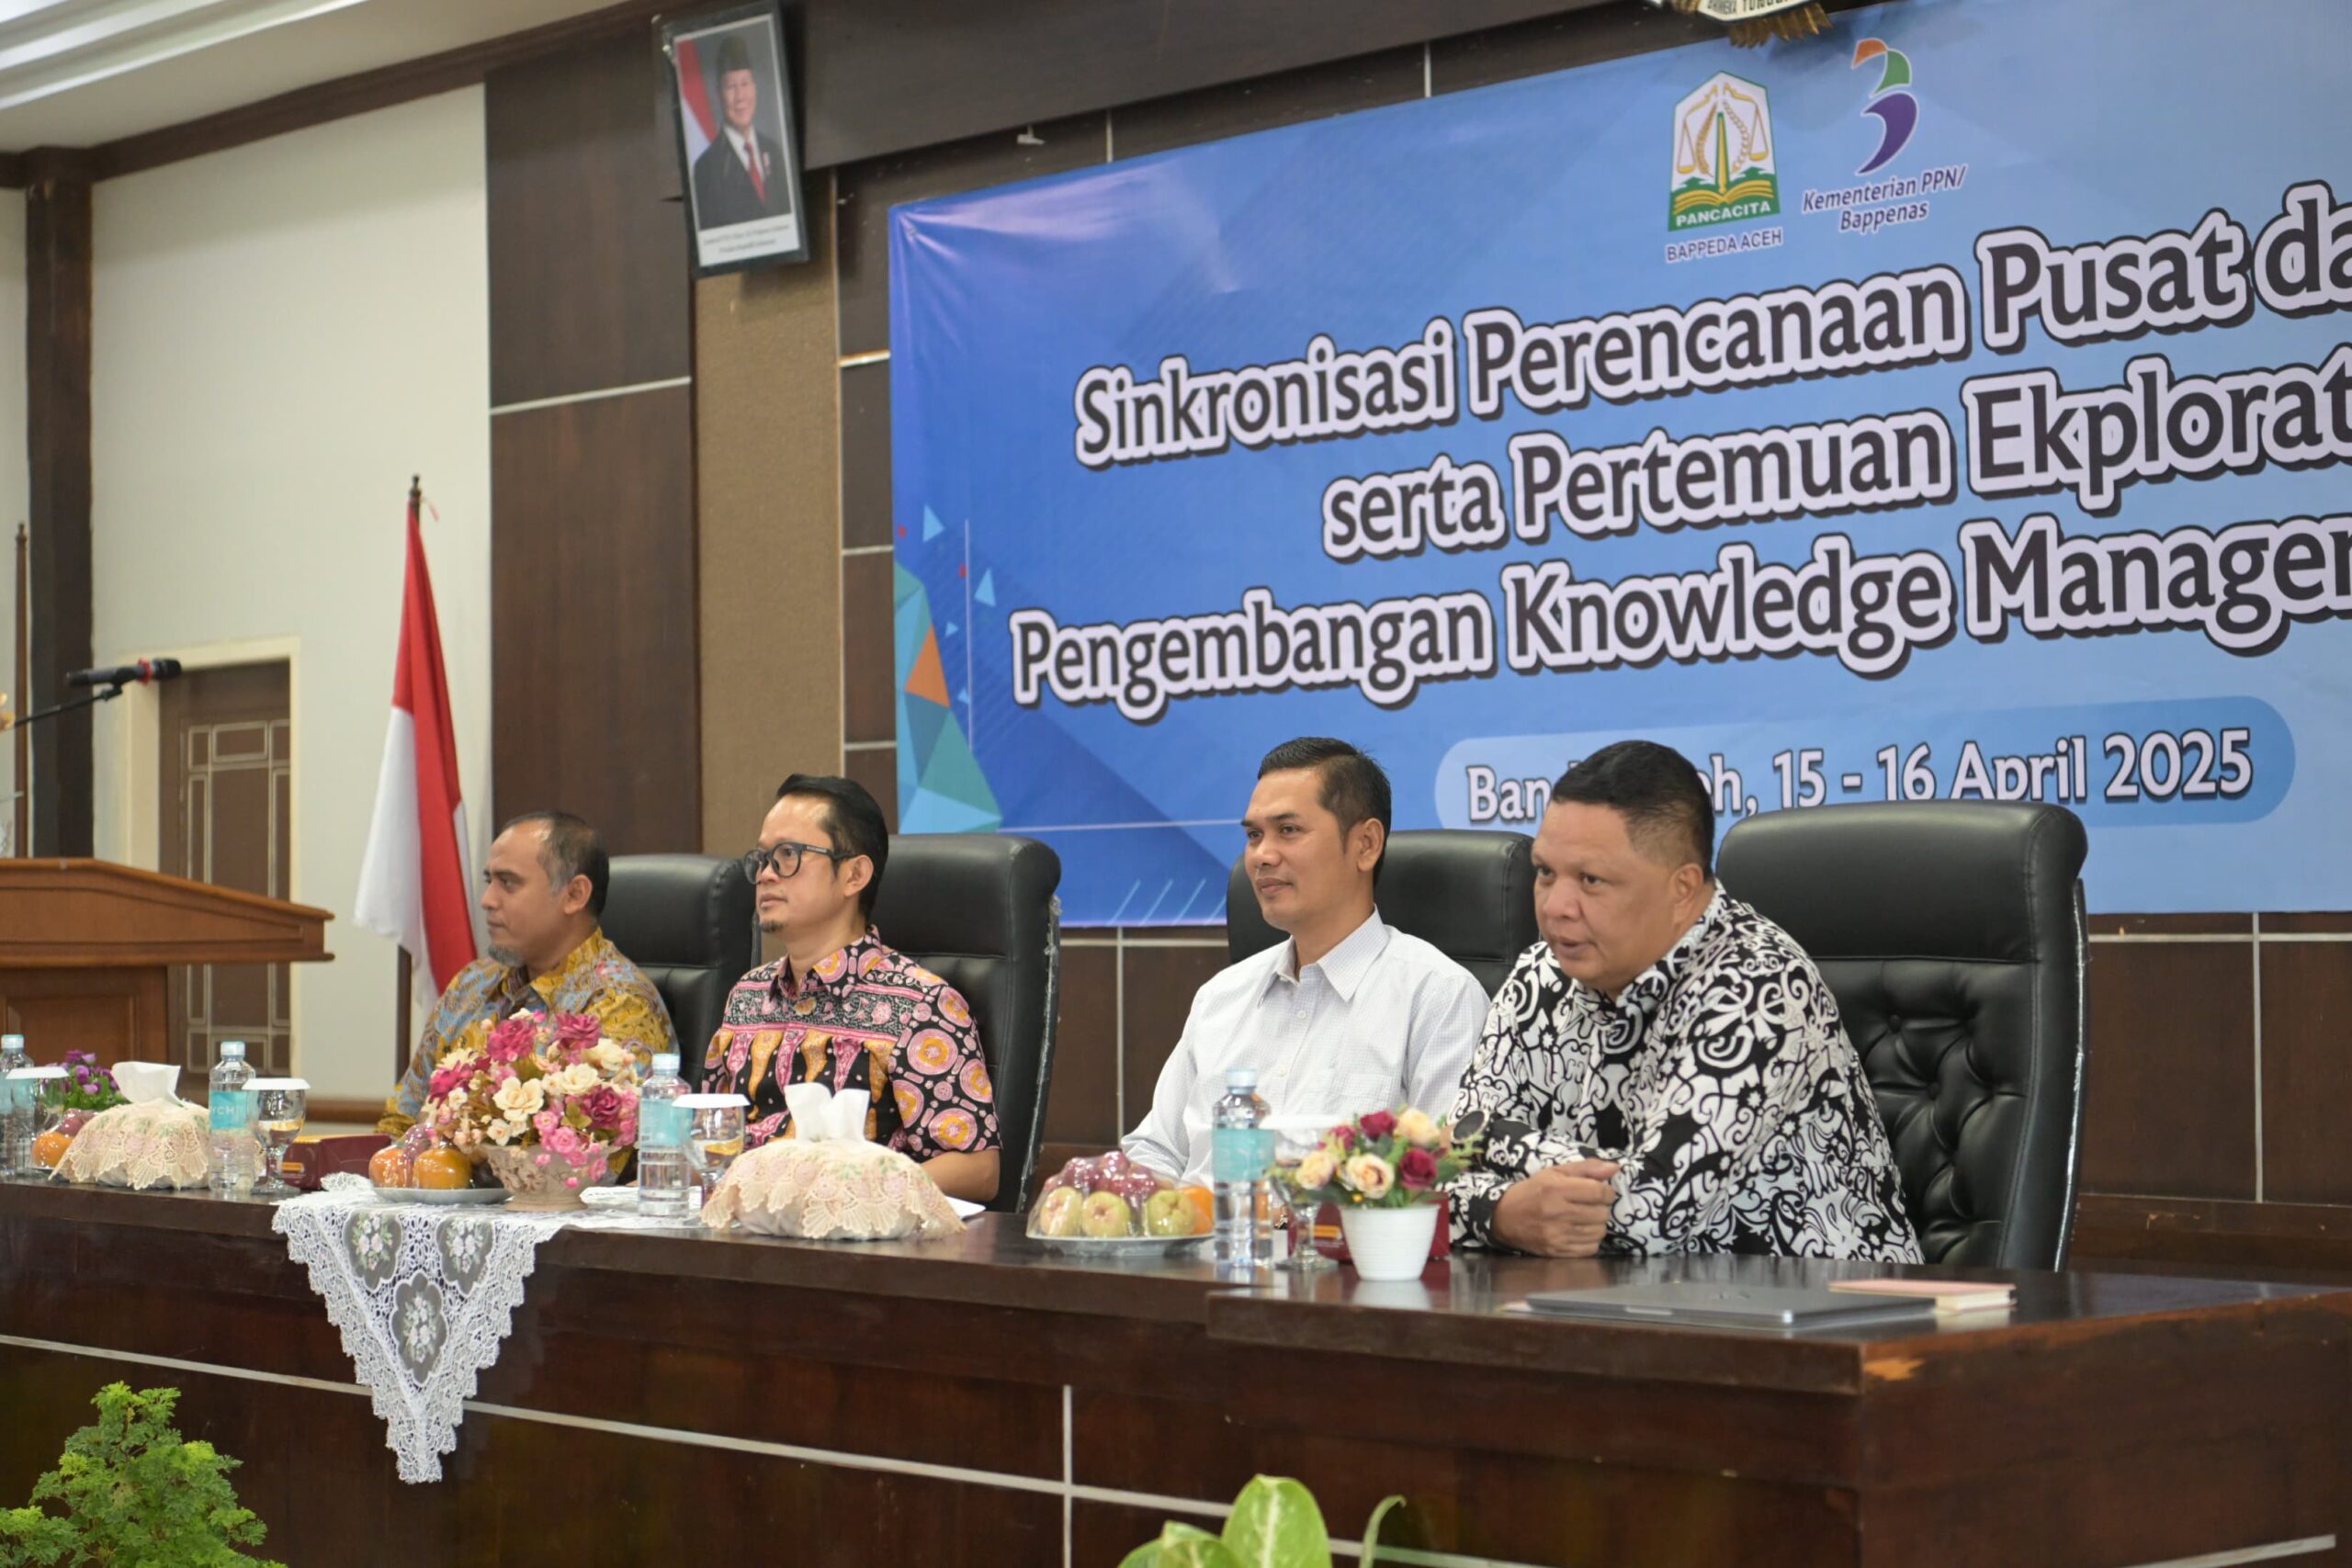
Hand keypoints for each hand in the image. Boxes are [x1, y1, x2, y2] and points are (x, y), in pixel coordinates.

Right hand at [1491, 1159, 1619, 1256]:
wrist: (1504, 1217)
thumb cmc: (1533, 1191)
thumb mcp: (1556, 1173)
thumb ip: (1587, 1168)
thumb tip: (1615, 1168)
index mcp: (1557, 1189)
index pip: (1599, 1192)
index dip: (1607, 1192)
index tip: (1601, 1192)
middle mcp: (1558, 1213)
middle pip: (1602, 1214)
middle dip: (1600, 1208)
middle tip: (1589, 1205)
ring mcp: (1557, 1235)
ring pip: (1599, 1232)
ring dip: (1596, 1225)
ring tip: (1584, 1218)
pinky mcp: (1557, 1252)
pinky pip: (1590, 1248)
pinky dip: (1590, 1240)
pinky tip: (1579, 1232)